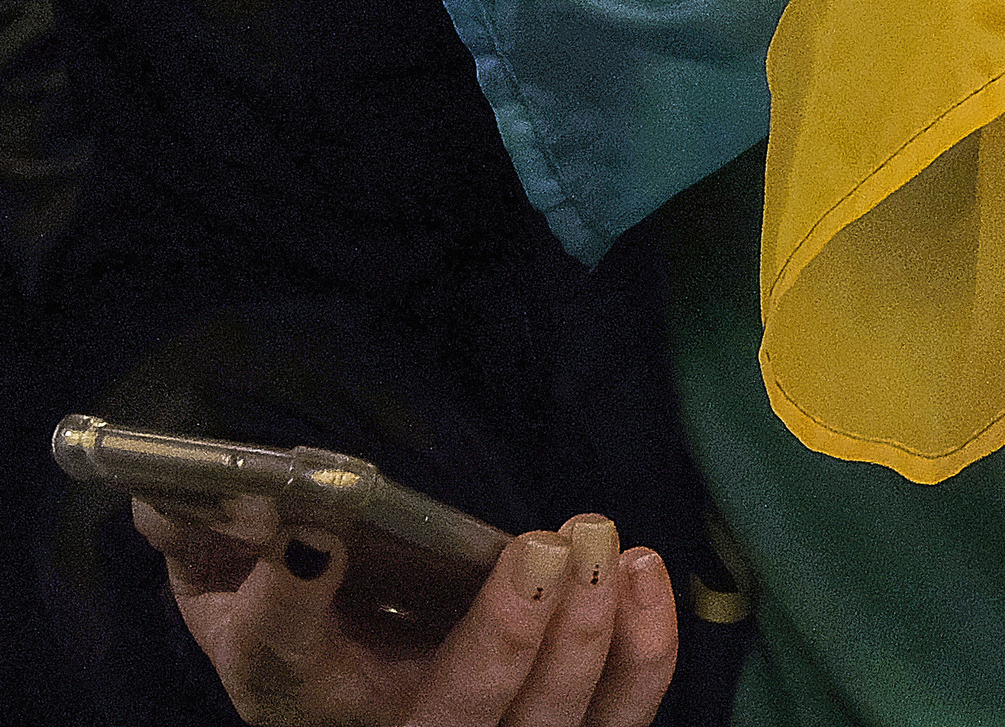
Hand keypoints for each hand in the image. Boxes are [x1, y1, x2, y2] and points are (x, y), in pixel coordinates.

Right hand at [134, 494, 679, 726]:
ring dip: (583, 644)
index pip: (280, 658)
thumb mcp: (227, 582)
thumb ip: (205, 532)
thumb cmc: (292, 617)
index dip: (292, 595)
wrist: (342, 688)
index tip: (317, 521)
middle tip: (539, 548)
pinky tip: (647, 572)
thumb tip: (173, 487)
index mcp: (294, 688)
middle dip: (501, 648)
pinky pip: (612, 723)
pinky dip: (641, 657)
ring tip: (599, 545)